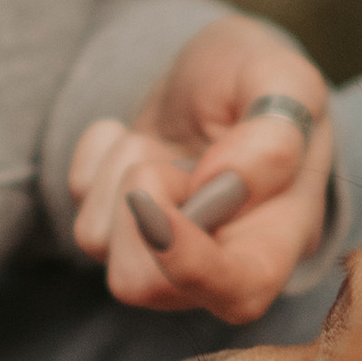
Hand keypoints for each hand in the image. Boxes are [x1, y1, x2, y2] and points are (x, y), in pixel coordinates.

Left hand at [69, 13, 334, 327]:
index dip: (193, 266)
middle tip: (176, 156)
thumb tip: (225, 185)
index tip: (158, 212)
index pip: (241, 291)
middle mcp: (219, 262)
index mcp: (280, 238)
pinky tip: (142, 143)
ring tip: (166, 147)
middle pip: (146, 283)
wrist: (211, 69)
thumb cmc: (258, 77)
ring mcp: (161, 254)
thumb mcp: (285, 78)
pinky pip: (77, 204)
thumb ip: (273, 134)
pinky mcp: (116, 231)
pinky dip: (98, 157)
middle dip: (144, 201)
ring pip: (100, 243)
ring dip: (124, 172)